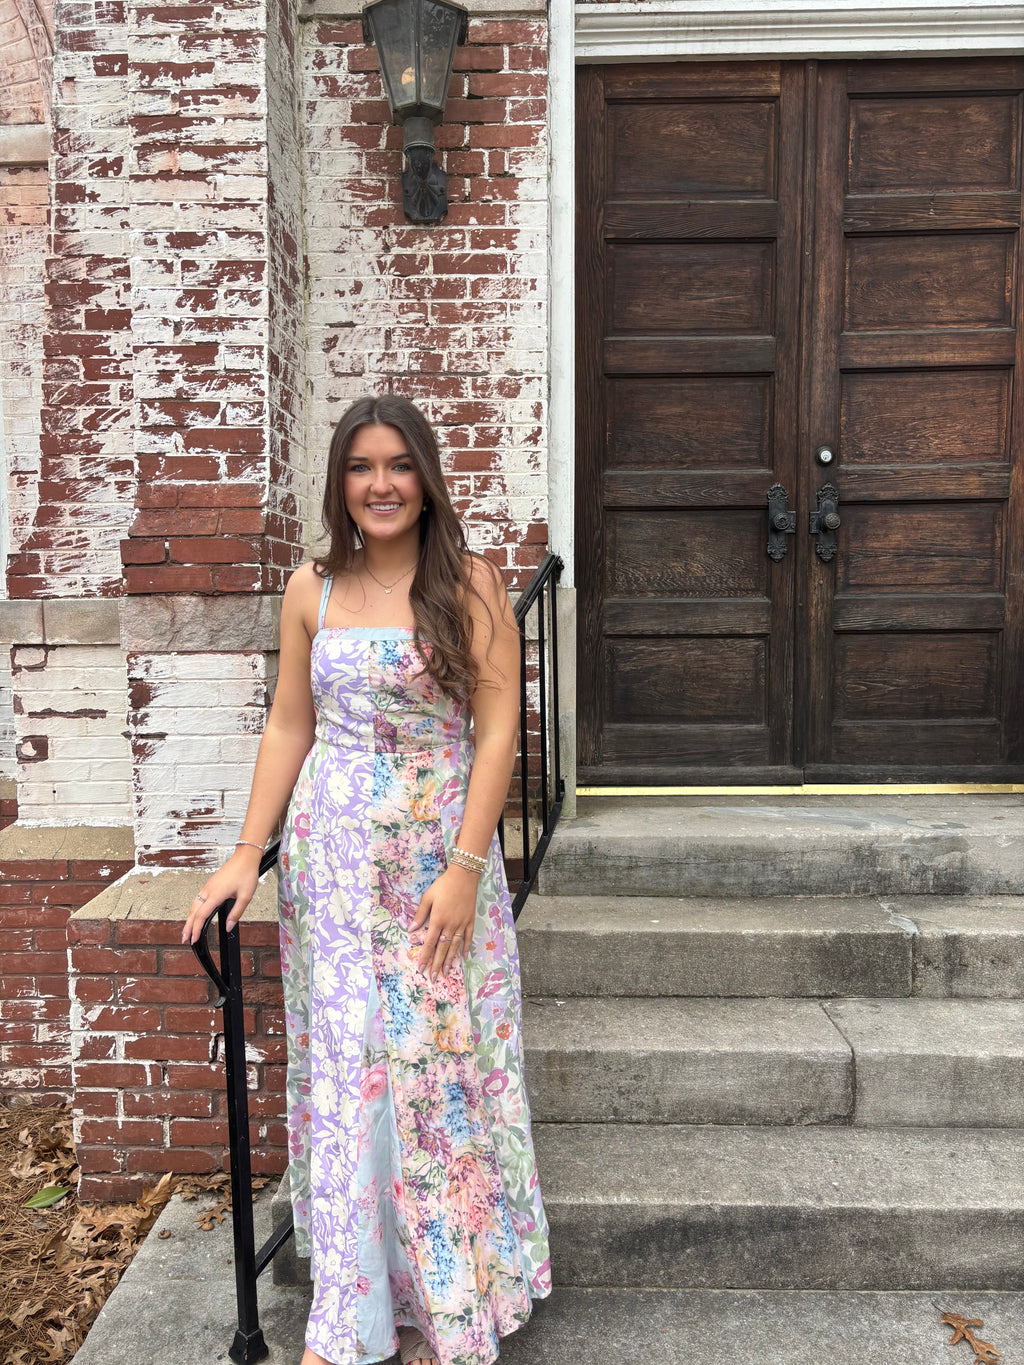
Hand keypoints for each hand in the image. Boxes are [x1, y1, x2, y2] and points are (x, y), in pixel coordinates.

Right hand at [181, 849, 261, 945]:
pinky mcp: (209, 884)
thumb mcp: (245, 897)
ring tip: (187, 930)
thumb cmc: (246, 874)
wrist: (245, 858)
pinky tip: (195, 914)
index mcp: (216, 894)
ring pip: (194, 905)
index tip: (194, 939)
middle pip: (193, 911)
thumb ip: (236, 913)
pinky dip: (194, 910)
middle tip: (184, 939)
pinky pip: (197, 899)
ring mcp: (207, 887)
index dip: (196, 929)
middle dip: (187, 926)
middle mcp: (208, 890)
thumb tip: (228, 927)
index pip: (201, 916)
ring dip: (189, 918)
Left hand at [410, 865, 476, 979]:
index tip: (421, 968)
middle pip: (442, 949)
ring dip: (450, 960)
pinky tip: (463, 957)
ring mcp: (462, 924)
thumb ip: (420, 914)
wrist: (464, 876)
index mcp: (438, 920)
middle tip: (433, 978)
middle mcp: (450, 925)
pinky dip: (466, 947)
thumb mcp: (428, 897)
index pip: (429, 943)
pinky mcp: (470, 920)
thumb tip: (411, 929)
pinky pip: (468, 937)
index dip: (425, 957)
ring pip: (455, 946)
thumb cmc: (443, 885)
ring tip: (446, 972)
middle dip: (436, 964)